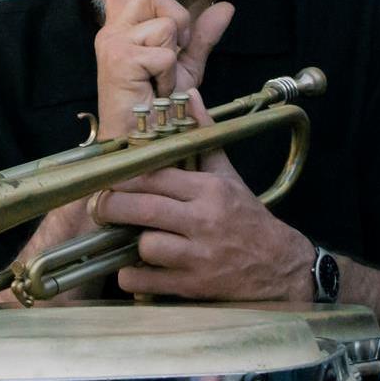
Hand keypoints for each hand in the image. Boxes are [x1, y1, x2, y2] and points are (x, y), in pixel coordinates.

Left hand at [93, 92, 316, 299]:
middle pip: (142, 209)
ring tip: (122, 239)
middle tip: (99, 207)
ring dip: (128, 244)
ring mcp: (198, 256)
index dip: (122, 178)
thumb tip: (190, 95)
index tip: (106, 179)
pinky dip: (132, 277)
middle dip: (111, 207)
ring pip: (144, 245)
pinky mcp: (194, 285)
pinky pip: (147, 281)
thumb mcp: (228, 175)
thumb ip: (204, 136)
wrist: (280, 266)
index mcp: (208, 190)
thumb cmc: (247, 218)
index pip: (154, 177)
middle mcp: (203, 220)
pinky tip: (132, 268)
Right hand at [94, 0, 233, 137]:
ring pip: (167, 23)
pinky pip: (166, 51)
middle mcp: (113, 30)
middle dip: (179, 22)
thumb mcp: (185, 68)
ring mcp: (112, 42)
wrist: (140, 143)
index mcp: (124, 29)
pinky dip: (169, 75)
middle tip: (171, 57)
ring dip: (175, 53)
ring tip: (158, 80)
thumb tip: (227, 6)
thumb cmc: (155, 109)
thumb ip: (203, 36)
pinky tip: (153, 90)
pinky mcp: (117, 57)